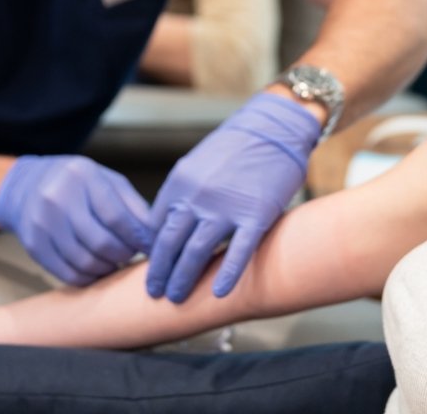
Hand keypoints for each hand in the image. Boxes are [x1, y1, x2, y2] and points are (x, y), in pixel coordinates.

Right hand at [0, 155, 153, 285]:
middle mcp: (58, 198)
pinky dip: (88, 278)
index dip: (139, 238)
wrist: (26, 186)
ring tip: (115, 262)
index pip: (117, 217)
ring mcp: (42, 223)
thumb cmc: (78, 184)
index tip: (152, 248)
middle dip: (124, 255)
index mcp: (83, 177)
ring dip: (107, 268)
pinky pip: (67, 273)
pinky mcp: (33, 245)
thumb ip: (133, 205)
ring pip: (85, 262)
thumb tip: (157, 235)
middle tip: (131, 255)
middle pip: (101, 243)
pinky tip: (96, 270)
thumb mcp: (107, 181)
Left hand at [146, 92, 321, 302]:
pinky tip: (218, 294)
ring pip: (196, 252)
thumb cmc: (237, 147)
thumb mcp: (200, 164)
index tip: (152, 268)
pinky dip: (226, 275)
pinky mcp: (257, 215)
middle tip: (154, 293)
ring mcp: (227, 206)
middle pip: (169, 243)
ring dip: (183, 279)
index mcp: (180, 182)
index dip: (151, 252)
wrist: (275, 127)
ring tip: (176, 300)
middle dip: (159, 273)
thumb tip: (169, 225)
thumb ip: (184, 193)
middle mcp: (198, 195)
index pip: (156, 226)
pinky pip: (238, 252)